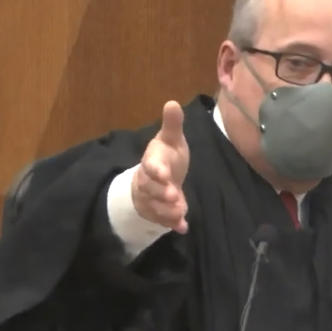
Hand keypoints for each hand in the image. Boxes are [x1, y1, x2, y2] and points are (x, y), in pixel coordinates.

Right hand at [132, 100, 189, 233]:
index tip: (164, 174)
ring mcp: (152, 198)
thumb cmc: (166, 155)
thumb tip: (172, 102)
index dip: (156, 170)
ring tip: (180, 212)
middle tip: (175, 196)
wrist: (158, 176)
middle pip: (151, 189)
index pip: (150, 165)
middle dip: (162, 193)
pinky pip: (163, 220)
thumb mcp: (171, 139)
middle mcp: (148, 181)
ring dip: (167, 210)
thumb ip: (172, 125)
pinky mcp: (159, 212)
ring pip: (156, 206)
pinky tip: (183, 228)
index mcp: (152, 162)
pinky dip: (172, 224)